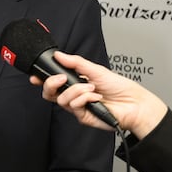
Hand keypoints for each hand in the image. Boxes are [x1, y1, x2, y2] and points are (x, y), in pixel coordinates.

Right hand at [30, 51, 166, 137]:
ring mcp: (78, 107)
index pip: (54, 83)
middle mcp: (75, 96)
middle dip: (51, 84)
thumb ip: (76, 63)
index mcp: (76, 83)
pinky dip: (85, 98)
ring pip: (61, 100)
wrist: (134, 103)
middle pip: (50, 94)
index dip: (42, 80)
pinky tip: (96, 97)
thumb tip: (59, 55)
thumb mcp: (96, 70)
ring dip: (76, 91)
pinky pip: (74, 106)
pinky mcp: (83, 117)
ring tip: (91, 88)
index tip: (36, 76)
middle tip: (60, 79)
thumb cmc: (120, 88)